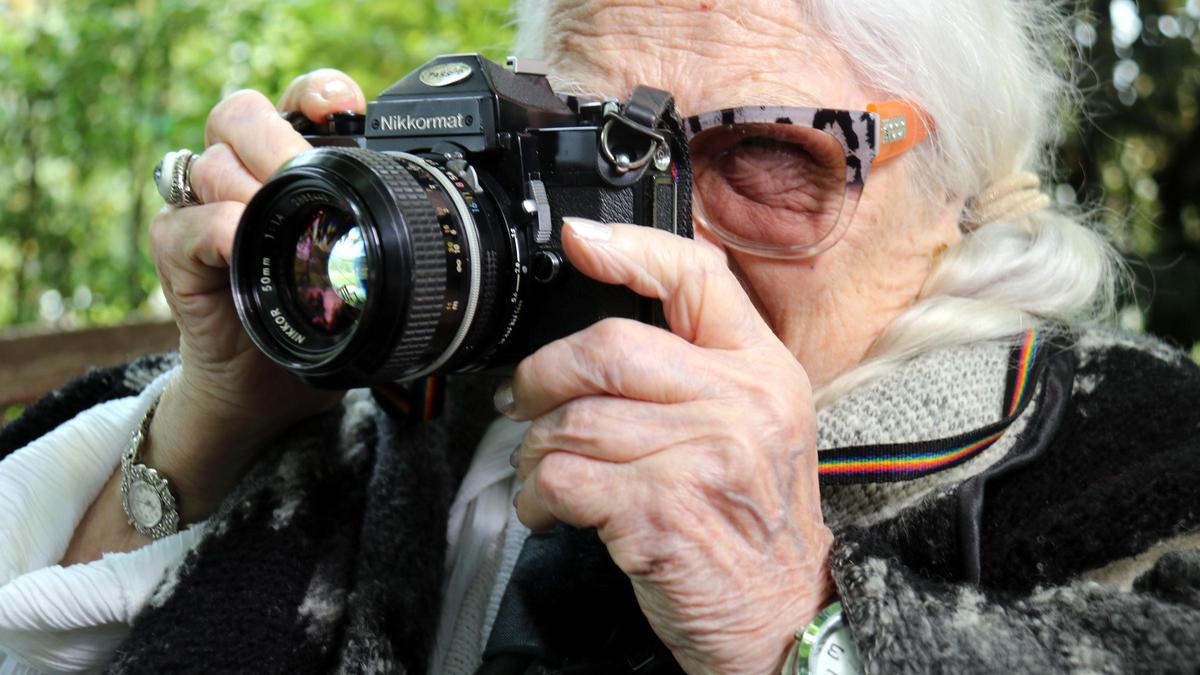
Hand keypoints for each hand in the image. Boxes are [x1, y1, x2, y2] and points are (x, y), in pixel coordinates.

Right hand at [145, 69, 365, 518]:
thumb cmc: (320, 322)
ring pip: (210, 160)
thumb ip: (389, 237)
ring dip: (250, 188)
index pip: (298, 103)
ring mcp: (206, 210)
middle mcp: (246, 177)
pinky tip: (242, 243)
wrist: (271, 388)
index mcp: (295, 169)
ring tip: (288, 229)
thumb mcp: (366, 274)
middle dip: (276, 134)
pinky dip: (217, 229)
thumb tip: (442, 220)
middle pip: (242, 115)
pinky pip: (185, 223)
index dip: (318, 93)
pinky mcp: (177, 252)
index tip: (346, 106)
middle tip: (303, 172)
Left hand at [506, 218, 834, 673]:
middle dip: (543, 375)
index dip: (631, 247)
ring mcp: (703, 456)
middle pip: (608, 346)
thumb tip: (602, 336)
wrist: (784, 616)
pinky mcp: (661, 511)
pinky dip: (536, 495)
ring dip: (535, 449)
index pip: (698, 277)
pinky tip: (548, 510)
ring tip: (540, 472)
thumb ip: (700, 372)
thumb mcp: (753, 427)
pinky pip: (564, 477)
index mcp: (763, 370)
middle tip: (524, 401)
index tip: (579, 239)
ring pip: (574, 418)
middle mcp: (740, 402)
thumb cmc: (752, 521)